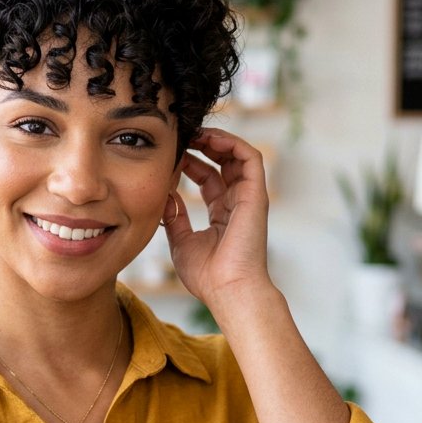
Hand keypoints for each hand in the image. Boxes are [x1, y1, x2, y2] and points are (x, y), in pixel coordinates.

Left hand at [163, 128, 272, 311]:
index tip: (172, 154)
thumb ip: (175, 217)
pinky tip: (211, 139)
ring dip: (217, 140)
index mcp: (222, 215)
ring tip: (194, 132)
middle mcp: (237, 203)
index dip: (191, 163)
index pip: (208, 179)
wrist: (228, 290)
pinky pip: (250, 158)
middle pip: (223, 163)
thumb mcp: (181, 242)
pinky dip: (233, 143)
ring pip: (238, 155)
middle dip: (203, 145)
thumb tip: (165, 196)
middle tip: (182, 135)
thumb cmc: (207, 276)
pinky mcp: (256, 195)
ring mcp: (248, 198)